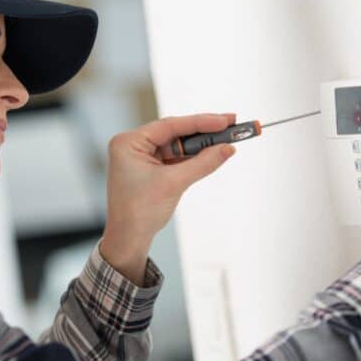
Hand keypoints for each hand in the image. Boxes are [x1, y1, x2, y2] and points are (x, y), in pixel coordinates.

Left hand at [100, 113, 237, 284]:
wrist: (129, 239)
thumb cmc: (140, 212)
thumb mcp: (174, 183)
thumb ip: (202, 163)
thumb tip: (228, 148)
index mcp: (129, 142)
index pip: (170, 126)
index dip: (200, 122)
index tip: (225, 121)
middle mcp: (134, 145)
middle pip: (175, 133)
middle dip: (203, 132)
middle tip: (231, 125)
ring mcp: (142, 157)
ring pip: (178, 145)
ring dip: (201, 145)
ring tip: (227, 140)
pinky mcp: (151, 169)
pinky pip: (176, 158)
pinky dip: (194, 158)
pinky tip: (212, 153)